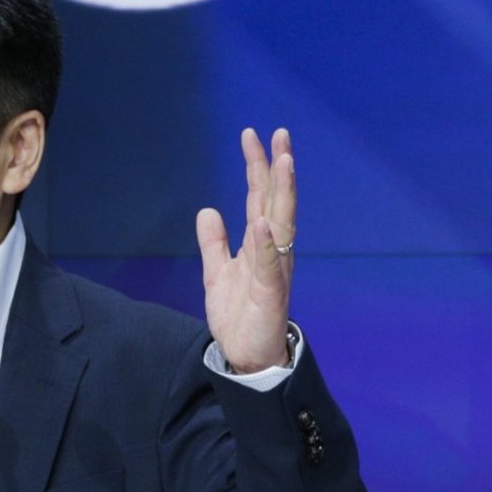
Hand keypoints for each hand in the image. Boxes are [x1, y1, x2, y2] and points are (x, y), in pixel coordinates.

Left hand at [195, 127, 295, 373]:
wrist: (247, 357)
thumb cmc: (240, 316)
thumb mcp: (217, 273)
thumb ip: (214, 243)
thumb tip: (208, 210)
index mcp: (260, 243)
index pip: (260, 196)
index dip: (257, 166)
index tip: (253, 135)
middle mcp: (272, 250)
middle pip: (276, 201)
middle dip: (278, 167)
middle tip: (280, 134)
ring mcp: (274, 269)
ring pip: (281, 224)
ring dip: (283, 193)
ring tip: (283, 162)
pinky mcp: (270, 292)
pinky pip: (269, 264)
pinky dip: (266, 242)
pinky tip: (262, 222)